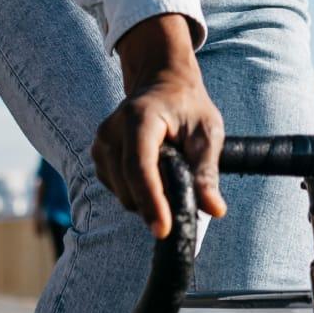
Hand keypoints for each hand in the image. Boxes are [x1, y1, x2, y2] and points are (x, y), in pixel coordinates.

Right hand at [91, 13, 226, 238]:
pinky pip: (118, 190)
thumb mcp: (207, 132)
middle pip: (129, 187)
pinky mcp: (99, 156)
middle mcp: (112, 130)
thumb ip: (208, 171)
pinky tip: (156, 172)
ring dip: (148, 198)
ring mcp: (101, 144)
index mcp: (139, 118)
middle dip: (158, 202)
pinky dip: (139, 192)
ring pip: (123, 194)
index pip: (140, 167)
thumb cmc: (188, 106)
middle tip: (186, 190)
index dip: (151, 201)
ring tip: (171, 171)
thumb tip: (215, 209)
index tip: (163, 230)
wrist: (163, 82)